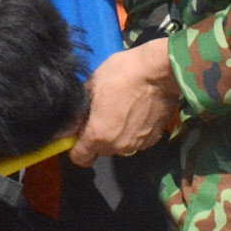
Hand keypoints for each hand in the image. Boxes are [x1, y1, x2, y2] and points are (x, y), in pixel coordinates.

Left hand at [70, 40, 181, 165]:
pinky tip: (138, 113)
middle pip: (101, 150)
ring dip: (117, 135)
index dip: (76, 148)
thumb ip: (80, 110)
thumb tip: (72, 124)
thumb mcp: (92, 85)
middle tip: (102, 114)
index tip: (80, 135)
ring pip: (120, 146)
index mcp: (98, 135)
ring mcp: (137, 145)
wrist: (158, 72)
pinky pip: (137, 140)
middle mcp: (117, 146)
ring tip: (123, 111)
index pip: (80, 158)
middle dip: (98, 137)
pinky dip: (134, 131)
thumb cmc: (121, 74)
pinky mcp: (154, 139)